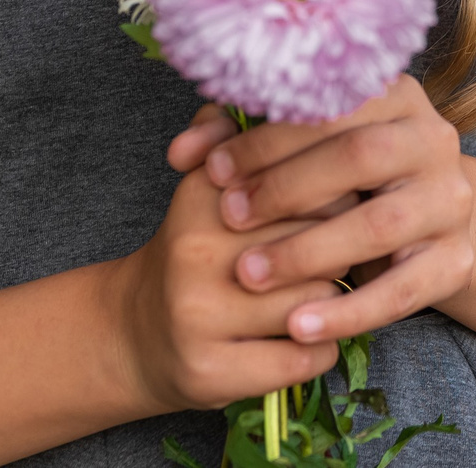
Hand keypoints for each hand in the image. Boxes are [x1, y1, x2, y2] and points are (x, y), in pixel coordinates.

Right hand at [106, 156, 342, 413]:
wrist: (135, 332)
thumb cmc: (194, 251)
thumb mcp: (203, 187)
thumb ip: (225, 135)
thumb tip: (243, 104)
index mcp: (203, 197)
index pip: (310, 186)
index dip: (336, 200)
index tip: (336, 210)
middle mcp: (196, 253)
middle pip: (318, 241)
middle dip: (339, 251)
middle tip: (335, 258)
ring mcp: (200, 317)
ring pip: (317, 300)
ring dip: (333, 303)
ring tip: (320, 297)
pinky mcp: (211, 371)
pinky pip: (306, 356)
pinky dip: (322, 348)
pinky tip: (308, 337)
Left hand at [170, 77, 475, 346]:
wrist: (421, 228)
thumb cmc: (338, 180)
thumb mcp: (295, 152)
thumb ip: (234, 139)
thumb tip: (181, 151)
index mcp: (394, 95)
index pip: (330, 105)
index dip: (267, 138)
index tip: (214, 171)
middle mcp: (433, 140)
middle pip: (360, 156)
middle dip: (286, 189)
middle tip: (229, 218)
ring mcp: (451, 201)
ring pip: (379, 225)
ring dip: (307, 251)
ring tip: (249, 274)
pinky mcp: (456, 261)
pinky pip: (402, 292)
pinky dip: (347, 313)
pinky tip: (297, 326)